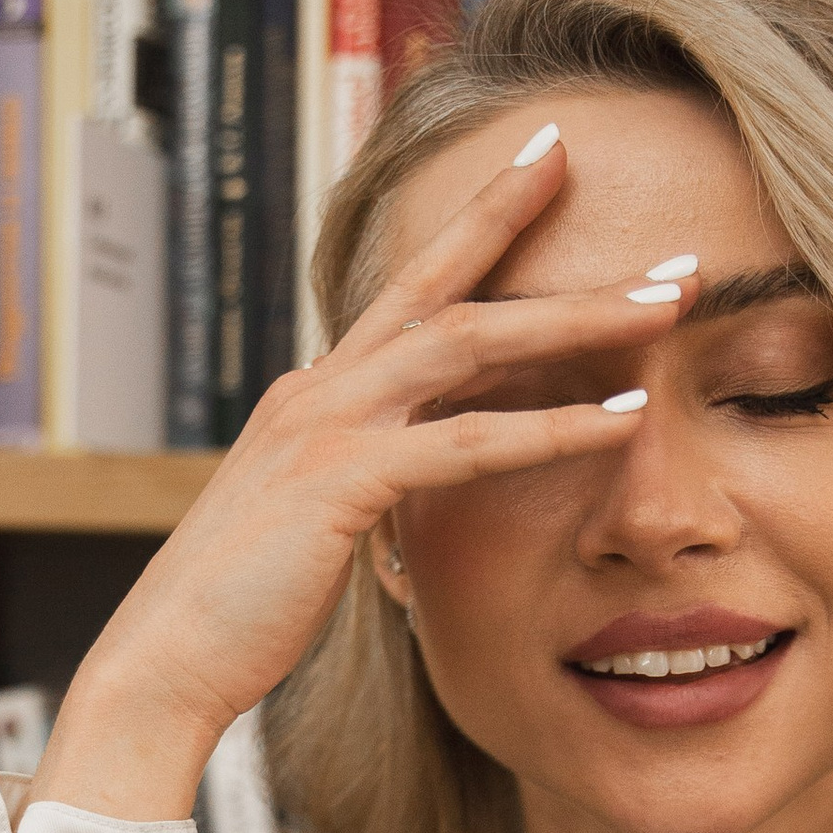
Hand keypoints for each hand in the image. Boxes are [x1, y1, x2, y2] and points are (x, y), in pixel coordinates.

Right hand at [32, 124, 671, 822]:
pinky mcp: (340, 481)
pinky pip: (468, 443)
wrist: (163, 664)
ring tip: (669, 300)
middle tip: (638, 212)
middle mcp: (321, 388)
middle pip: (449, 283)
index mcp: (316, 393)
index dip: (483, 224)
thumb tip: (404, 474)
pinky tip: (627, 420)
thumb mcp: (310, 526)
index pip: (413, 290)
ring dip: (578, 317)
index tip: (550, 168)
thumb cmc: (236, 614)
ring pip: (471, 341)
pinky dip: (555, 428)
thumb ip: (360, 482)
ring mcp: (326, 426)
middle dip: (540, 226)